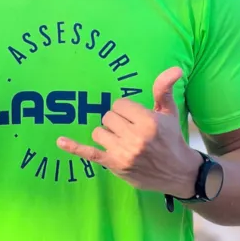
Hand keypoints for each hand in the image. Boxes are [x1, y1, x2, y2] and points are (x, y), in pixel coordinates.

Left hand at [57, 67, 200, 197]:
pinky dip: (74, 147)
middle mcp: (135, 137)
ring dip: (106, 134)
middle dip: (117, 121)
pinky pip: (89, 153)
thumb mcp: (170, 112)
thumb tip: (175, 69)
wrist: (178, 171)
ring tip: (122, 140)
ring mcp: (123, 152)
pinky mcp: (114, 165)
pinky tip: (60, 141)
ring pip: (98, 132)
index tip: (135, 118)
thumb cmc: (172, 138)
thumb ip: (164, 89)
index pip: (119, 104)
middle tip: (130, 130)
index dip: (126, 109)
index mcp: (149, 122)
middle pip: (107, 117)